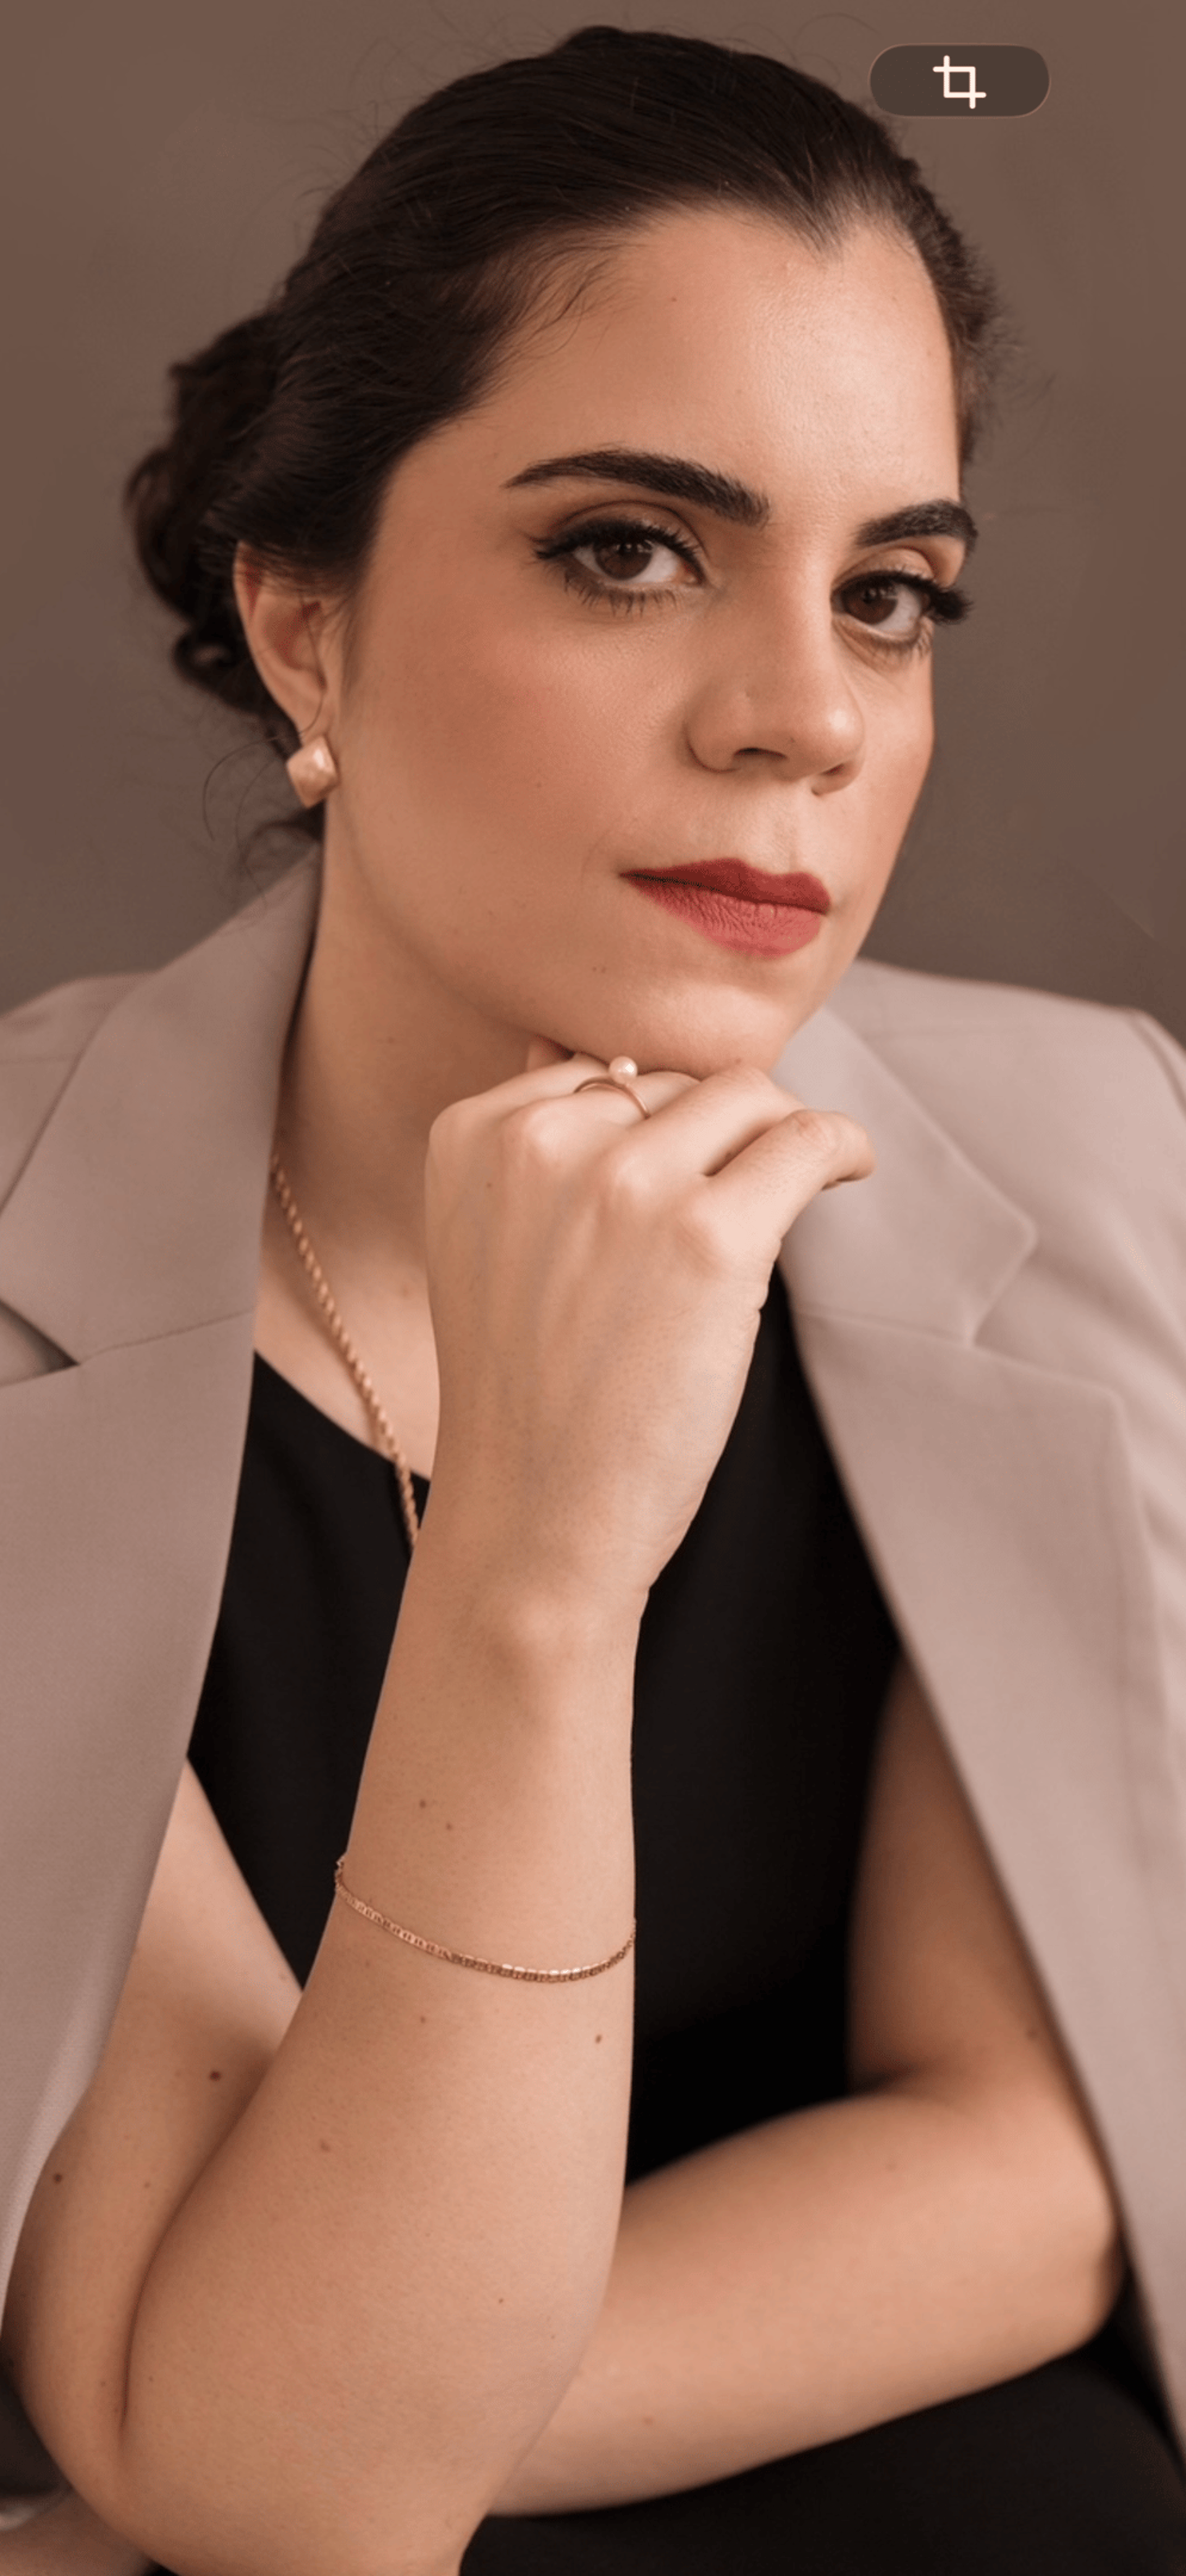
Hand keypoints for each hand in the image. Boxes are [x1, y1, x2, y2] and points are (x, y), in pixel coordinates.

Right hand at [421, 1039, 871, 1615]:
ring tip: (803, 1170)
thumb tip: (592, 1051)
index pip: (599, 1071)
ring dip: (779, 1131)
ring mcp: (627, 1184)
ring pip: (744, 1096)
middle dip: (714, 1131)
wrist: (533, 1517)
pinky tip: (850, 1167)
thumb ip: (531, 1145)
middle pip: (673, 1079)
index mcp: (475, 1135)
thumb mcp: (489, 1245)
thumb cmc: (526, 1395)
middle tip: (738, 1193)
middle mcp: (543, 1141)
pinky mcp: (710, 1235)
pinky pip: (805, 1141)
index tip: (685, 1166)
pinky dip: (841, 1145)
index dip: (655, 1118)